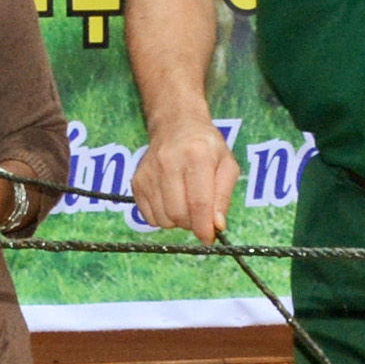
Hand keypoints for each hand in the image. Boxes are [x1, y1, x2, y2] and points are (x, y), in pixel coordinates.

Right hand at [132, 118, 236, 242]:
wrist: (175, 125)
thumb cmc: (206, 146)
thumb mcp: (227, 165)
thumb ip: (223, 196)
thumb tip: (216, 226)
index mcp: (196, 155)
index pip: (199, 202)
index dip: (204, 227)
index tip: (209, 238)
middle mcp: (168, 162)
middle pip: (178, 213)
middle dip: (192, 224)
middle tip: (200, 216)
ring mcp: (149, 172)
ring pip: (163, 218)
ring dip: (177, 221)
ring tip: (185, 204)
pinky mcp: (137, 182)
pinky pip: (149, 217)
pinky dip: (163, 217)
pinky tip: (171, 202)